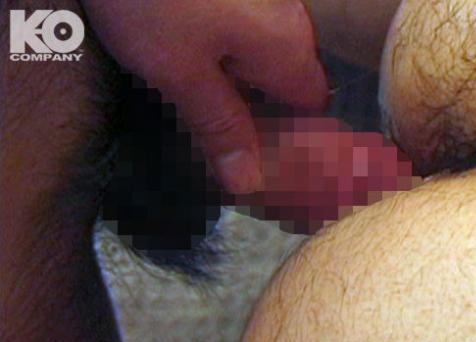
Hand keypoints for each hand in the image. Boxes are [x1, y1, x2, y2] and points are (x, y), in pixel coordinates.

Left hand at [81, 0, 328, 193]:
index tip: (270, 160)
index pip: (314, 103)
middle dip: (268, 111)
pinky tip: (199, 64)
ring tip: (210, 109)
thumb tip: (248, 182)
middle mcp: (289, 17)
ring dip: (246, 85)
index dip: (297, 135)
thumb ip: (220, 126)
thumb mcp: (180, 73)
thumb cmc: (154, 0)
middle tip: (231, 143)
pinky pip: (248, 30)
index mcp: (285, 46)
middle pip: (294, 77)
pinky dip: (231, 57)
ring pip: (268, 53)